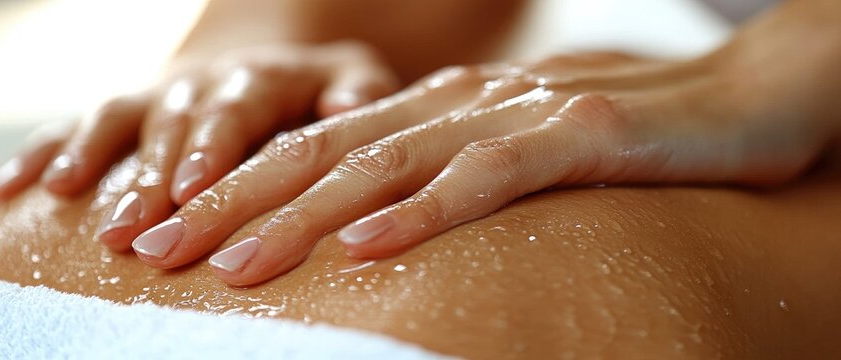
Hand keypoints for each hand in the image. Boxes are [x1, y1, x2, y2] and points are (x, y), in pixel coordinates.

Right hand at [0, 41, 398, 251]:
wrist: (266, 61)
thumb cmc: (319, 86)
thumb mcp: (353, 76)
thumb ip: (358, 90)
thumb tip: (350, 105)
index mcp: (260, 78)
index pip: (234, 109)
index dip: (211, 146)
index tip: (193, 187)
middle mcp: (204, 82)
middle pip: (171, 123)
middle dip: (148, 173)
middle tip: (131, 224)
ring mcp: (161, 94)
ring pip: (120, 119)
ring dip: (91, 155)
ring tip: (66, 195)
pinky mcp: (130, 109)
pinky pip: (81, 122)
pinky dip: (47, 151)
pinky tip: (14, 188)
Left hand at [131, 28, 838, 285]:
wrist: (749, 93)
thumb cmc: (629, 133)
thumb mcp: (520, 154)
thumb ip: (452, 176)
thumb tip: (378, 223)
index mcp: (440, 109)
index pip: (316, 147)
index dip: (237, 189)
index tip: (168, 236)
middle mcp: (462, 101)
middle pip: (324, 151)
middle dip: (232, 203)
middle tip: (153, 251)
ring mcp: (519, 111)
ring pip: (387, 161)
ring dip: (300, 214)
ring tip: (227, 265)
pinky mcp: (581, 133)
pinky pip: (485, 176)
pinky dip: (422, 211)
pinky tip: (365, 247)